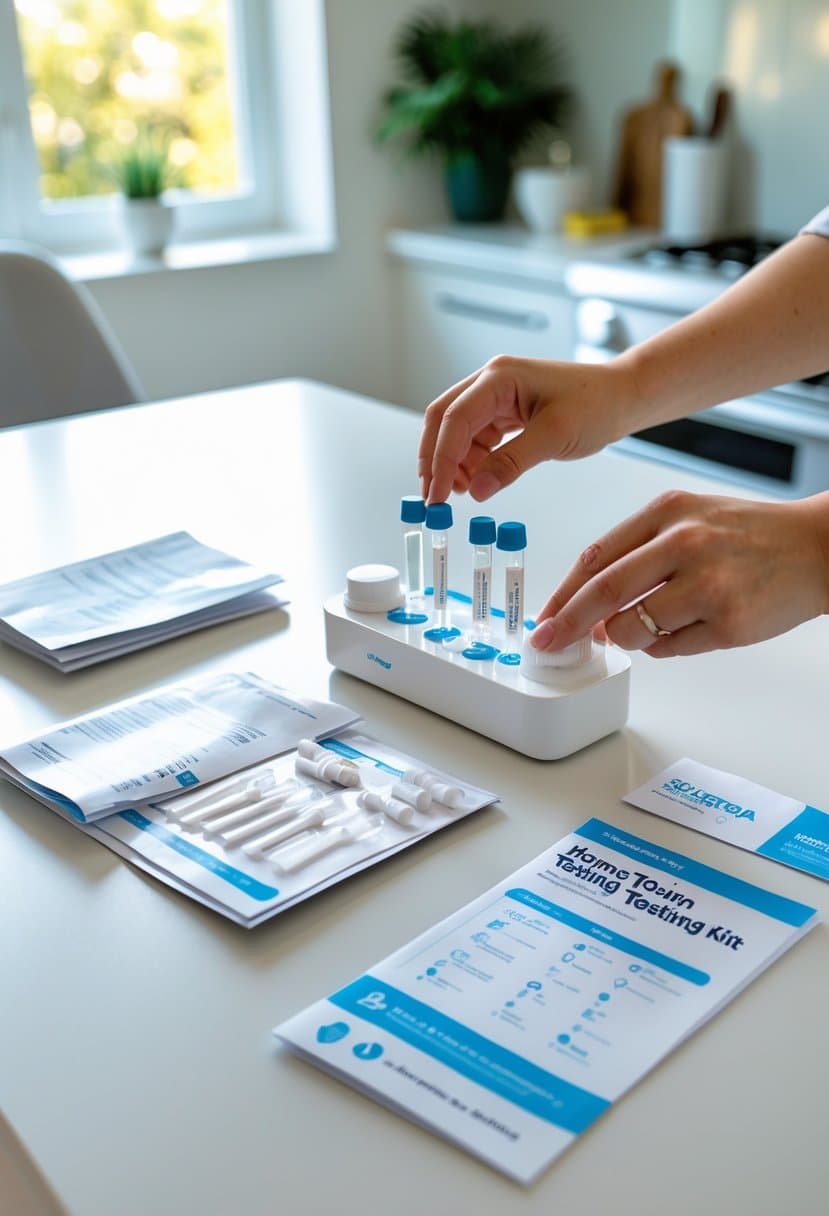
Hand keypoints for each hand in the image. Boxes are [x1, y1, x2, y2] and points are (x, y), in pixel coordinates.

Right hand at [418, 355, 634, 503]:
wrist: (622, 397)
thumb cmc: (597, 404)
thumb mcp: (555, 436)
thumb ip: (512, 463)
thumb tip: (476, 490)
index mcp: (499, 377)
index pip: (454, 418)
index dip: (440, 459)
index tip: (437, 493)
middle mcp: (492, 382)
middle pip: (444, 420)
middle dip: (435, 459)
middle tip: (434, 497)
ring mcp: (497, 396)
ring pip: (457, 431)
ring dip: (452, 462)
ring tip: (458, 493)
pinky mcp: (505, 412)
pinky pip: (476, 437)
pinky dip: (471, 461)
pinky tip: (474, 481)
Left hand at [530, 490, 828, 657]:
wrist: (817, 548)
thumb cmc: (749, 535)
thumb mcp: (690, 518)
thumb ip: (639, 553)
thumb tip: (592, 606)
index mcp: (668, 512)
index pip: (598, 556)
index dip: (564, 593)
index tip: (544, 618)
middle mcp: (685, 543)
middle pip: (605, 592)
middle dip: (568, 624)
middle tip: (549, 643)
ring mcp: (708, 585)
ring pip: (634, 628)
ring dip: (627, 637)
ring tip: (653, 622)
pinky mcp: (728, 622)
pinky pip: (671, 649)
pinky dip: (665, 646)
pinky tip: (688, 626)